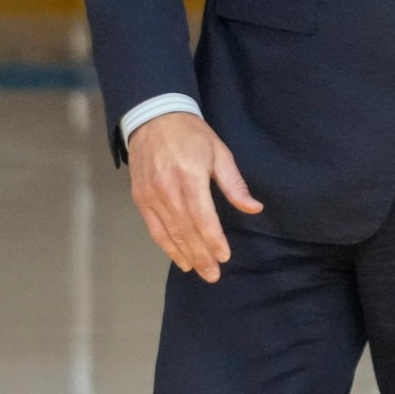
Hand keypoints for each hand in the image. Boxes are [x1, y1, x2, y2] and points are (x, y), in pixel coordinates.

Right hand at [126, 112, 262, 282]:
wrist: (154, 118)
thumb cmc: (192, 135)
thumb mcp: (220, 153)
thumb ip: (234, 184)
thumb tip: (254, 208)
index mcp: (190, 178)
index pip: (203, 218)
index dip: (213, 240)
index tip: (224, 256)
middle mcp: (167, 191)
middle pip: (186, 231)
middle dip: (201, 255)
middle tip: (213, 275)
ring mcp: (151, 196)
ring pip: (169, 233)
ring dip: (184, 254)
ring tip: (198, 271)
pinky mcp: (140, 198)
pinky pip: (154, 228)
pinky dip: (166, 245)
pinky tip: (178, 256)